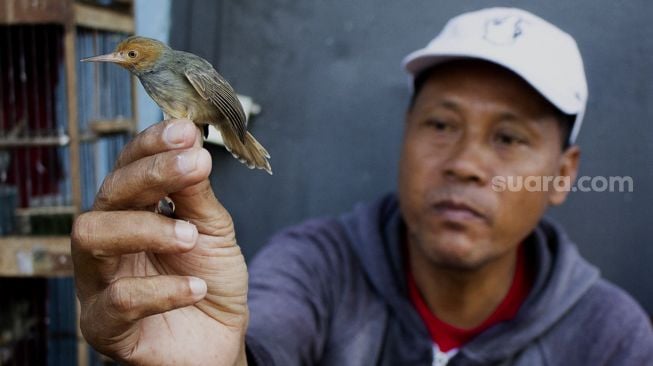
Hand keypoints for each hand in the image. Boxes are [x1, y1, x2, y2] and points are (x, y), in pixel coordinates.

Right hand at [71, 119, 247, 364]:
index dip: (151, 144)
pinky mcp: (105, 327)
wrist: (221, 338)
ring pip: (94, 237)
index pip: (128, 167)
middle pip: (106, 195)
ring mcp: (100, 283)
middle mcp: (109, 242)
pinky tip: (196, 288)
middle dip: (150, 174)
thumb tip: (190, 144)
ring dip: (148, 228)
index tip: (185, 131)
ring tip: (191, 238)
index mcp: (132, 213)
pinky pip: (116, 301)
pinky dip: (161, 290)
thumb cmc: (211, 280)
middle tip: (193, 167)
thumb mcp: (213, 230)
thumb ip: (197, 193)